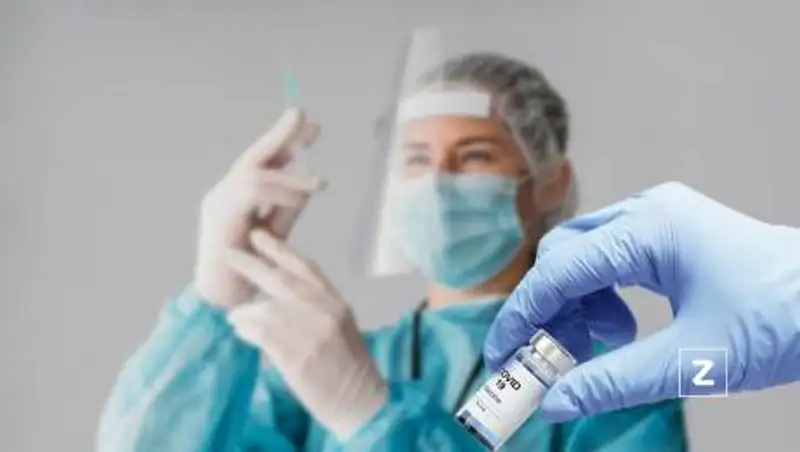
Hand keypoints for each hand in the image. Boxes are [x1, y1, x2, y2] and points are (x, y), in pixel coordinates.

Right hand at [194, 108, 323, 307]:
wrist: (224, 300)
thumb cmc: (250, 270)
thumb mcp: (276, 232)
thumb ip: (289, 207)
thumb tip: (310, 184)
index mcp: (239, 196)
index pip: (264, 162)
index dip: (288, 144)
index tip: (313, 128)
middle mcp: (225, 193)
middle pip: (254, 156)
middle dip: (281, 136)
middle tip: (304, 115)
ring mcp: (219, 203)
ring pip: (254, 172)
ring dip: (290, 175)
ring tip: (320, 183)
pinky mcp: (220, 217)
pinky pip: (250, 191)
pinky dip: (278, 191)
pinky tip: (300, 195)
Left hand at [225, 230, 387, 439]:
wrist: (358, 398)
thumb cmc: (348, 366)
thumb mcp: (339, 325)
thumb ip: (314, 307)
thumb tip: (275, 298)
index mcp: (335, 300)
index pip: (305, 266)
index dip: (280, 249)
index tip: (259, 234)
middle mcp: (324, 310)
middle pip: (281, 280)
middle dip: (252, 265)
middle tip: (229, 252)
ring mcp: (309, 331)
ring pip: (263, 309)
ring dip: (244, 313)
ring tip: (236, 318)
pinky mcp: (295, 353)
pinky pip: (258, 333)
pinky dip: (245, 330)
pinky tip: (241, 331)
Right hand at [484, 182, 799, 421]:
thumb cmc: (783, 321)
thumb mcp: (692, 360)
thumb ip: (614, 381)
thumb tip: (554, 403)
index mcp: (649, 229)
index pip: (558, 271)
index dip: (523, 316)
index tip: (502, 356)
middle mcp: (648, 212)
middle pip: (564, 256)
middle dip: (550, 311)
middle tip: (551, 361)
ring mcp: (659, 218)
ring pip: (584, 256)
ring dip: (577, 306)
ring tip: (601, 348)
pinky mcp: (668, 233)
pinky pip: (611, 259)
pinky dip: (602, 296)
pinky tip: (622, 330)